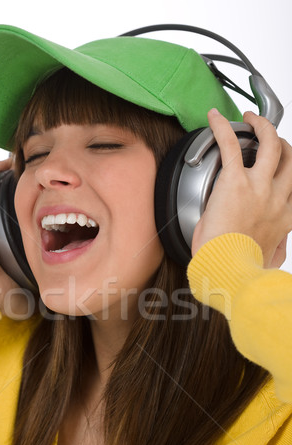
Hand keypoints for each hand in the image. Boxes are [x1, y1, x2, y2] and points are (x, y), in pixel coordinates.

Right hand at [0, 158, 28, 317]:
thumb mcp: (23, 286)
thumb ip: (37, 291)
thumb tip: (58, 302)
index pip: (9, 215)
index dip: (23, 202)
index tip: (42, 195)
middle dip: (14, 184)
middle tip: (34, 177)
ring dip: (2, 174)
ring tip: (20, 165)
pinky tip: (5, 162)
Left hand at [191, 109, 291, 267]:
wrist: (229, 271)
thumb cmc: (239, 268)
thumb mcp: (266, 260)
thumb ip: (275, 249)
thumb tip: (277, 247)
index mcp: (285, 218)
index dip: (288, 175)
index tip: (280, 172)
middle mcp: (278, 198)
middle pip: (290, 160)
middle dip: (283, 144)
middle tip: (268, 138)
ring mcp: (260, 187)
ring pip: (272, 144)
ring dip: (263, 127)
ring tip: (251, 119)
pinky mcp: (236, 181)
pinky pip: (230, 145)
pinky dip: (222, 128)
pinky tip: (214, 118)